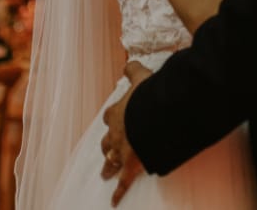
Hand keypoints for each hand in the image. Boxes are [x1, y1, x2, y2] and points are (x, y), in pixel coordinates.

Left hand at [100, 61, 152, 205]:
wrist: (153, 116)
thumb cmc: (147, 96)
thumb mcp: (141, 77)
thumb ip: (134, 70)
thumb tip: (129, 62)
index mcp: (117, 113)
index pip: (109, 116)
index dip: (112, 118)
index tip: (113, 118)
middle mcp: (116, 133)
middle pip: (106, 141)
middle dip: (106, 145)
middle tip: (106, 149)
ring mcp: (122, 151)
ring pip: (111, 161)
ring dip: (107, 167)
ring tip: (103, 174)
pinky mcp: (132, 165)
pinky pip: (124, 182)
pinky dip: (119, 192)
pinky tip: (113, 201)